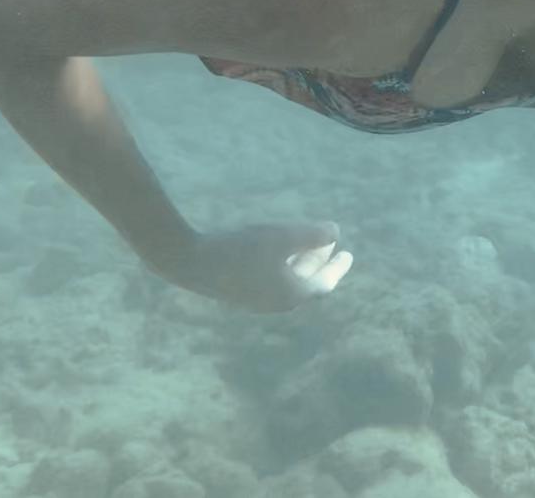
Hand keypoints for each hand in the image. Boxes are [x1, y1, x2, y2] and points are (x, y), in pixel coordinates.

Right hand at [155, 222, 352, 312]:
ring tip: (305, 242)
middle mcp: (275, 302)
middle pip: (306, 282)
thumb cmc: (239, 249)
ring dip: (300, 261)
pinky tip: (274, 248)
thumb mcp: (280, 236)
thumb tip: (335, 231)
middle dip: (320, 261)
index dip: (337, 268)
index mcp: (290, 295)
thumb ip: (312, 235)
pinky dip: (282, 264)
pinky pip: (270, 280)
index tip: (347, 253)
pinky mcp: (237, 292)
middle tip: (329, 243)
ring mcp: (254, 299)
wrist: (188, 262)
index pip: (323, 284)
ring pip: (287, 281)